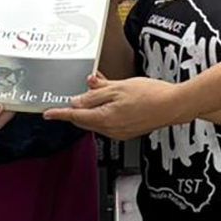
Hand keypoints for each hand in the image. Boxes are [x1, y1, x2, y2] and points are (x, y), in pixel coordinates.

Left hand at [43, 74, 179, 139]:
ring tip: (99, 89)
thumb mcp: (117, 88)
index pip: (74, 116)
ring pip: (97, 120)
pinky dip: (104, 111)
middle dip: (77, 108)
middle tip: (77, 92)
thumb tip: (77, 101)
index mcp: (104, 118)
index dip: (59, 114)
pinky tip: (111, 98)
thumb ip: (95, 94)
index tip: (48, 113)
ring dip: (93, 108)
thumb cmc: (150, 95)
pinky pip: (108, 122)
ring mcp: (119, 132)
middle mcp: (110, 130)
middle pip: (84, 120)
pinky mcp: (128, 131)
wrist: (173, 105)